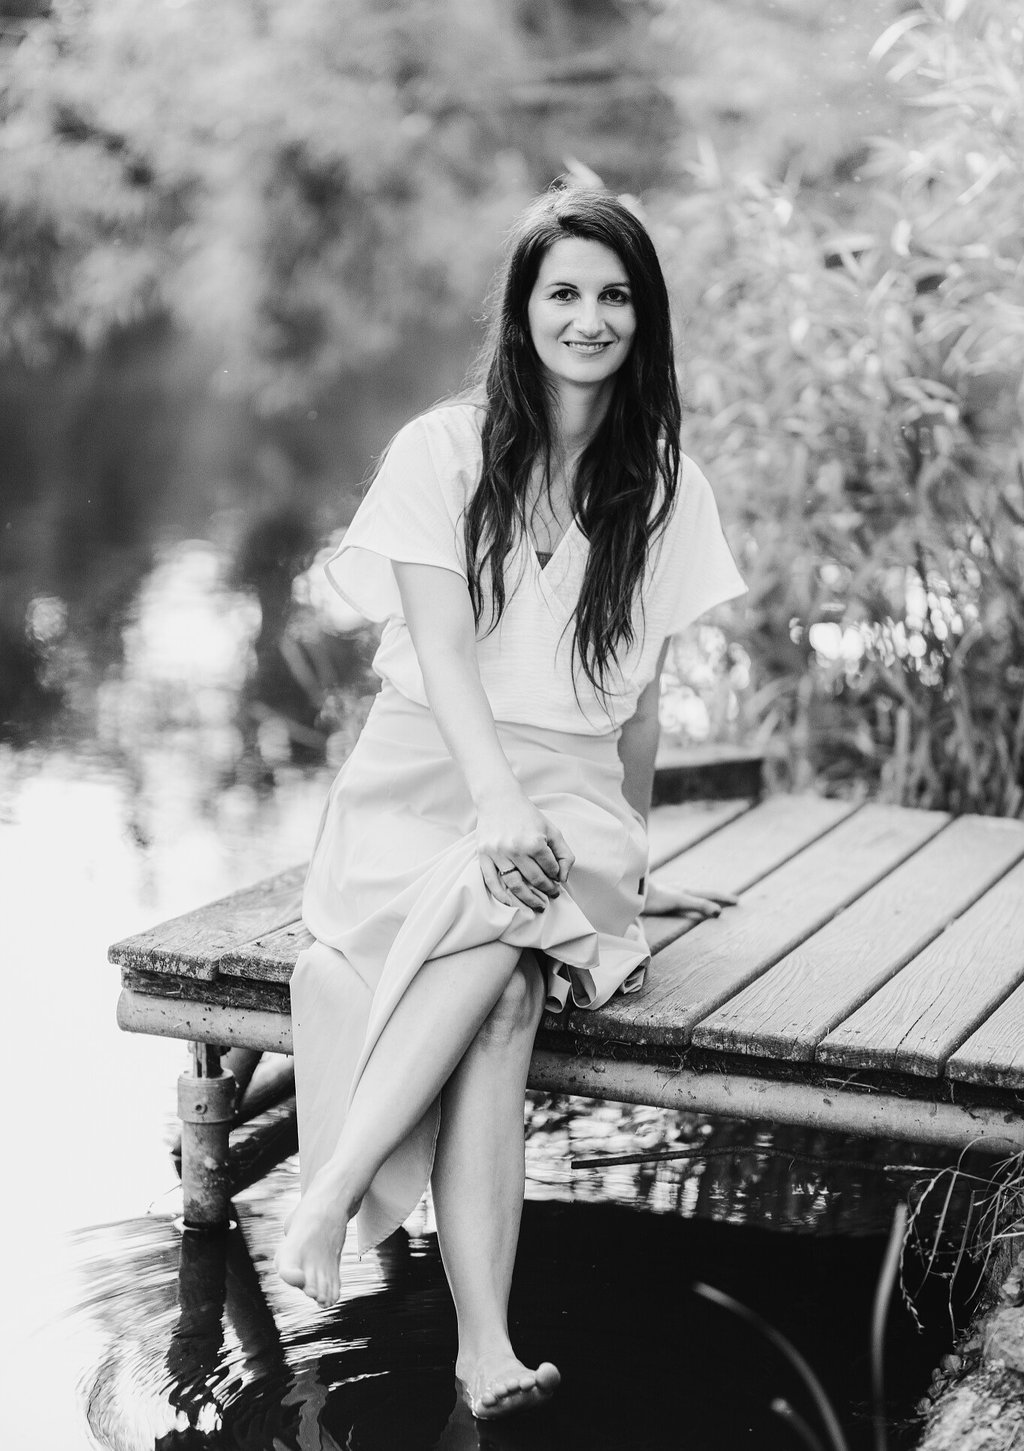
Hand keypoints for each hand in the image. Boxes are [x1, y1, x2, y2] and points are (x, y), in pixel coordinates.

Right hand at [476, 790, 574, 911]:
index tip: (557, 881)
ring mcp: (498, 854)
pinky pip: (492, 882)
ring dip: (528, 900)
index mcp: (535, 842)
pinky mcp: (483, 856)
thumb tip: (563, 878)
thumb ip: (563, 854)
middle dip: (546, 891)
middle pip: (535, 880)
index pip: (550, 869)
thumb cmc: (527, 816)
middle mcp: (516, 849)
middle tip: (551, 896)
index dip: (556, 877)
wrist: (498, 799)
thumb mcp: (552, 830)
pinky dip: (502, 896)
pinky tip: (513, 904)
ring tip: (537, 906)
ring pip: (515, 885)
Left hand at [642, 878, 737, 918]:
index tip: (737, 901)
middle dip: (718, 899)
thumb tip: (719, 911)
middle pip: (704, 896)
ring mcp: (673, 897)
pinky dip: (691, 908)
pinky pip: (683, 906)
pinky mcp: (664, 903)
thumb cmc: (656, 896)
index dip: (723, 898)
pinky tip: (687, 912)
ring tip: (713, 906)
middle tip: (732, 901)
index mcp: (688, 893)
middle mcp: (682, 893)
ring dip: (705, 903)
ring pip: (694, 900)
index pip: (710, 895)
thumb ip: (698, 905)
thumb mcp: (681, 900)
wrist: (636, 892)